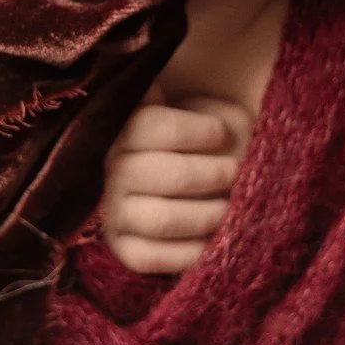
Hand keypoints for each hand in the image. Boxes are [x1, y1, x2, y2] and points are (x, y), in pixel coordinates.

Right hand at [96, 85, 252, 274]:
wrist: (196, 169)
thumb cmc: (197, 133)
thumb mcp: (191, 100)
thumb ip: (177, 86)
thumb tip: (155, 89)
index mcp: (123, 128)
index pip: (153, 126)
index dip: (198, 131)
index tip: (223, 134)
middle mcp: (110, 170)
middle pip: (170, 174)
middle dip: (214, 174)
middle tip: (235, 172)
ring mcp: (113, 212)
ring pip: (164, 219)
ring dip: (208, 214)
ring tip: (229, 205)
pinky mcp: (123, 248)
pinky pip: (151, 259)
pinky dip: (188, 252)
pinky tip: (210, 239)